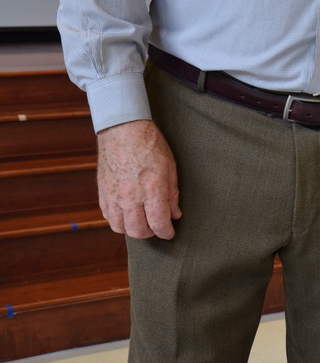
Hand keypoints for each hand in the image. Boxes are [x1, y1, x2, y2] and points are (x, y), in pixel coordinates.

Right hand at [97, 119, 180, 238]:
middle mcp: (131, 195)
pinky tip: (126, 213)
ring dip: (132, 229)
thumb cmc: (149, 144)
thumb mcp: (170, 167)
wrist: (123, 129)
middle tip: (156, 228)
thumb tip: (174, 214)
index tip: (169, 233)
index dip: (166, 232)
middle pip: (138, 230)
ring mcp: (114, 194)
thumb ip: (172, 194)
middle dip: (150, 234)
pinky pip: (107, 215)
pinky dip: (117, 219)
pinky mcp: (103, 191)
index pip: (158, 223)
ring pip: (119, 227)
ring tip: (141, 222)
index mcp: (151, 188)